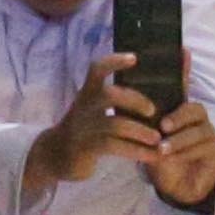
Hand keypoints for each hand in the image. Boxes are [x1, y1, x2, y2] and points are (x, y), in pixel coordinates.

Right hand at [27, 65, 157, 196]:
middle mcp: (86, 106)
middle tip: (153, 111)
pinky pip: (116, 147)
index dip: (115, 61)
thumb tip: (151, 94)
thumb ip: (113, 99)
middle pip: (111, 95)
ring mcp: (85, 127)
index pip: (97, 69)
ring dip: (141, 132)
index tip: (134, 58)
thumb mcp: (92, 108)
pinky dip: (138, 151)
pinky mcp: (87, 148)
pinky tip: (152, 156)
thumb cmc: (84, 129)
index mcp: (88, 92)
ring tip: (157, 139)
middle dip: (136, 101)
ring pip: (116, 125)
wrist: (56, 154)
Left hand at [148, 98, 214, 212]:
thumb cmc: (162, 160)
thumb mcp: (151, 144)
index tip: (157, 104)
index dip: (176, 94)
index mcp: (183, 113)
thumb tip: (138, 118)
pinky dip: (185, 153)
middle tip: (163, 126)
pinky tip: (171, 158)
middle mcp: (199, 120)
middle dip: (179, 117)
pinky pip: (203, 148)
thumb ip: (149, 130)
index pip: (185, 96)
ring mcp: (209, 135)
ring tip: (162, 149)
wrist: (177, 188)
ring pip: (199, 132)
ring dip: (179, 140)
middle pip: (196, 110)